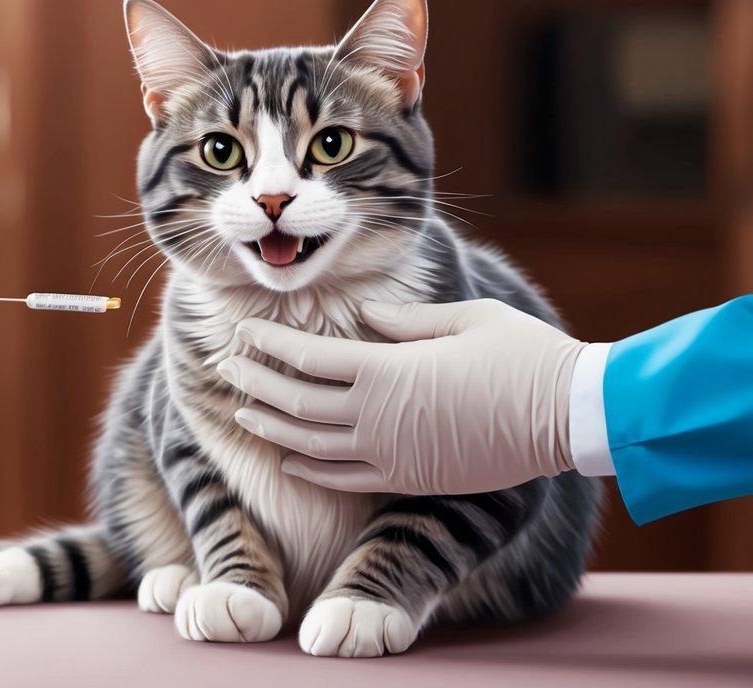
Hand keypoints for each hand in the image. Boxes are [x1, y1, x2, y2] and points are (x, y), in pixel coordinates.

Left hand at [217, 299, 586, 493]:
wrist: (570, 416)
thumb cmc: (523, 356)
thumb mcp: (464, 319)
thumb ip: (405, 320)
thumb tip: (362, 317)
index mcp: (387, 370)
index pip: (307, 356)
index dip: (269, 344)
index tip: (241, 331)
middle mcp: (377, 417)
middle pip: (295, 401)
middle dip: (255, 382)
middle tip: (225, 365)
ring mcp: (390, 454)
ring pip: (309, 445)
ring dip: (271, 426)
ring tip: (242, 411)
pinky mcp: (409, 479)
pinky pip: (342, 478)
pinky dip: (307, 469)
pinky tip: (287, 458)